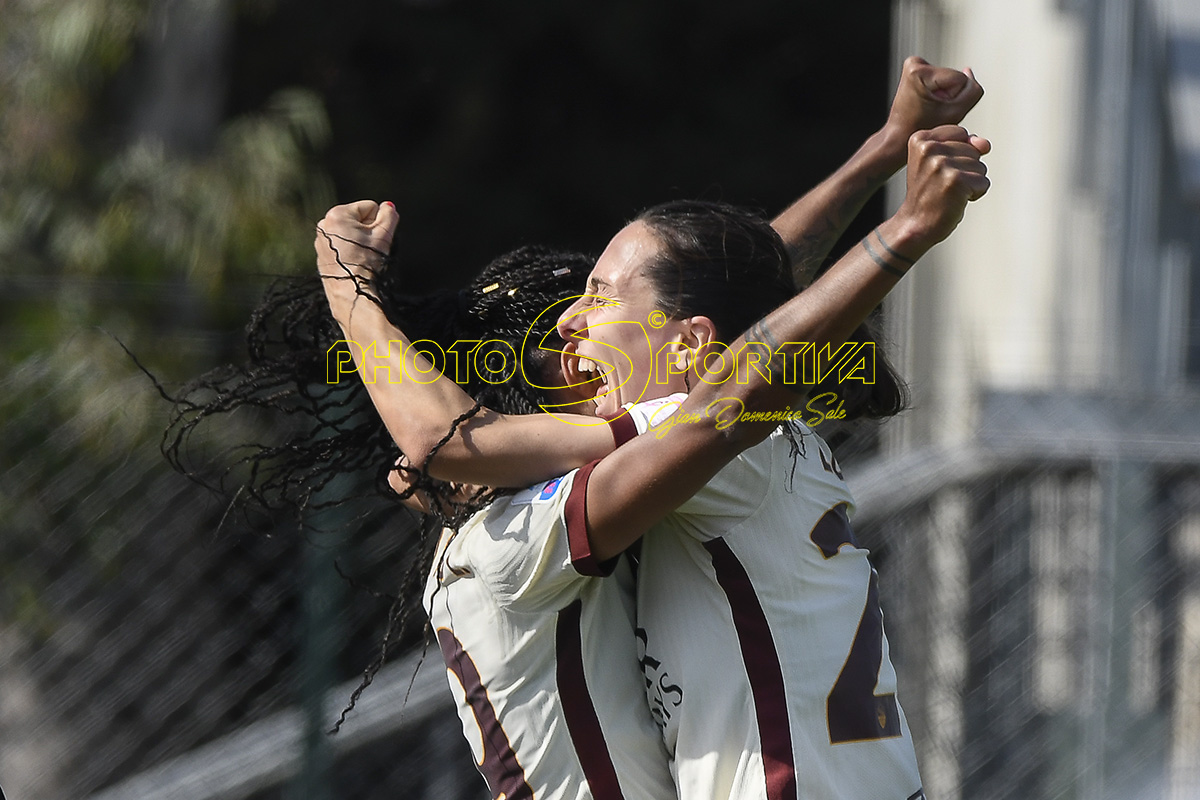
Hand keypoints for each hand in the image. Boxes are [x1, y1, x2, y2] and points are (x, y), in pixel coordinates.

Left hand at [314, 200, 399, 282]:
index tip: (374, 239)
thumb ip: (389, 215)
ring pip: (349, 232)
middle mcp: (324, 223)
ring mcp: (320, 239)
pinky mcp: (320, 253)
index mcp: (337, 214)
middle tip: (368, 249)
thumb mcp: (384, 235)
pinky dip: (347, 250)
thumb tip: (388, 206)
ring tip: (360, 256)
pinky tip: (352, 262)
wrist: (350, 292)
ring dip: (357, 240)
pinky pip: (339, 244)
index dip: (377, 223)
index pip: (369, 207)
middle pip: (357, 219)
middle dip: (366, 231)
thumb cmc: (365, 264)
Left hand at [881, 57, 983, 161]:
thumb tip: (969, 71)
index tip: (938, 109)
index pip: (961, 79)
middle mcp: (914, 63)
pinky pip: (940, 78)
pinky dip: (937, 91)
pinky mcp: (914, 69)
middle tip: (932, 109)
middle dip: (948, 95)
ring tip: (929, 107)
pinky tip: (926, 101)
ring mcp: (913, 65)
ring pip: (948, 78)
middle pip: (954, 77)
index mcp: (919, 72)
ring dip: (943, 94)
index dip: (955, 97)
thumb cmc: (921, 128)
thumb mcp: (956, 112)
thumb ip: (973, 91)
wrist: (899, 135)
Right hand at [894, 125, 989, 247]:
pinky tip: (955, 201)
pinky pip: (983, 182)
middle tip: (941, 184)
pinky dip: (974, 194)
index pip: (961, 134)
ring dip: (970, 183)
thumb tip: (985, 145)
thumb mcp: (939, 161)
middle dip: (965, 169)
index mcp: (920, 139)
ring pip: (980, 166)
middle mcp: (929, 148)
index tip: (937, 170)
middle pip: (973, 150)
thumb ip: (964, 144)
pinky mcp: (956, 181)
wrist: (915, 224)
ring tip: (948, 192)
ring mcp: (942, 164)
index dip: (957, 154)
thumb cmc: (929, 193)